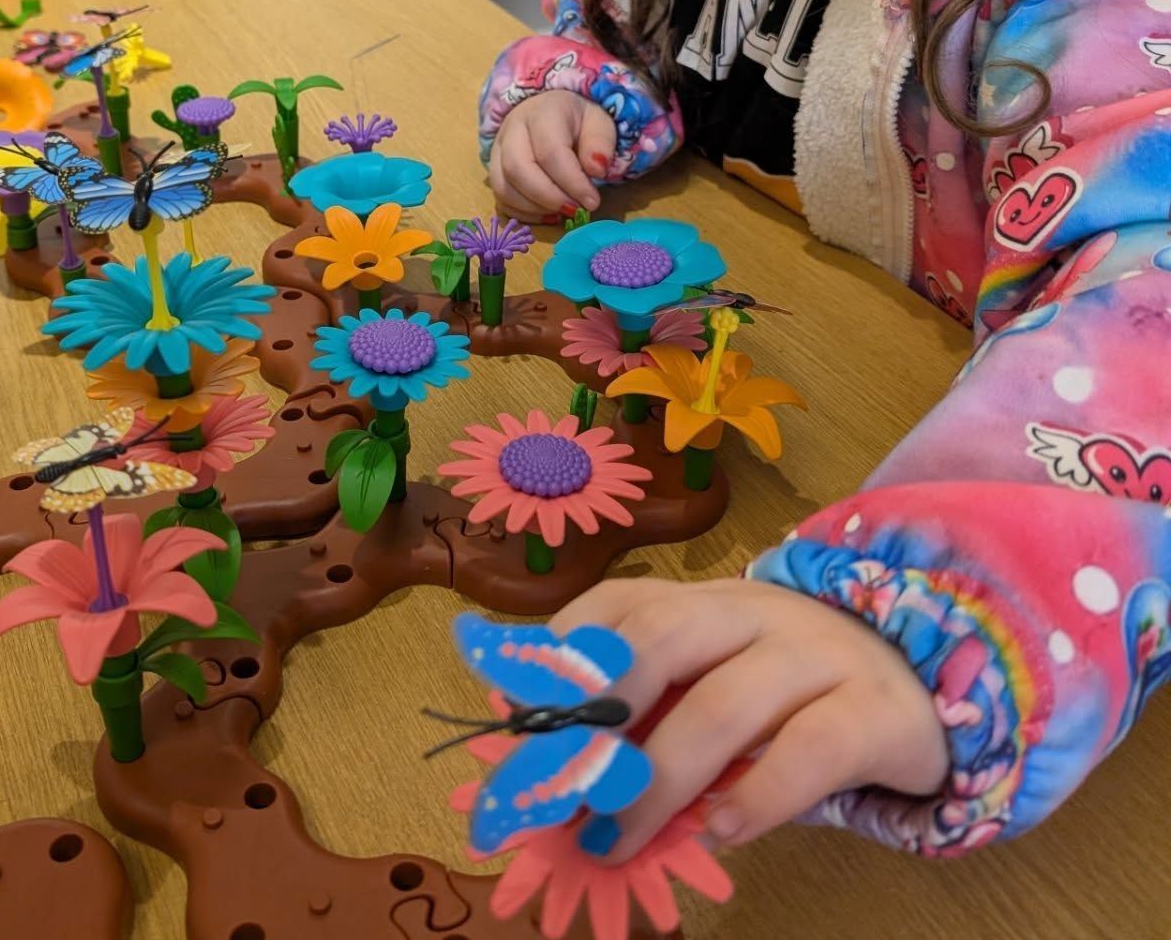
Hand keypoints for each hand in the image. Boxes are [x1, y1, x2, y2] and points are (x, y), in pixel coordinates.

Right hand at [488, 90, 615, 222]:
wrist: (548, 111)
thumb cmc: (576, 121)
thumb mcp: (599, 123)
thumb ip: (601, 143)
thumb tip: (597, 170)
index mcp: (542, 113)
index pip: (550, 152)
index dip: (571, 182)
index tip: (592, 201)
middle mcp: (512, 130)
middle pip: (517, 169)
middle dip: (548, 197)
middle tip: (574, 209)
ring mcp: (497, 151)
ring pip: (503, 187)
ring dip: (534, 208)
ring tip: (561, 211)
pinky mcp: (492, 171)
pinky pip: (500, 199)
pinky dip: (522, 214)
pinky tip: (547, 214)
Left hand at [553, 576, 949, 859]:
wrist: (920, 679)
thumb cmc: (788, 692)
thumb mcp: (711, 684)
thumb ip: (649, 716)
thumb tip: (557, 778)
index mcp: (701, 599)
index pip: (617, 601)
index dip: (560, 653)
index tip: (516, 714)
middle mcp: (751, 611)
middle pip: (660, 636)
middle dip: (596, 714)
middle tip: (556, 786)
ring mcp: (815, 654)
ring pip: (725, 702)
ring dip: (657, 779)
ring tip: (615, 837)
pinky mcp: (873, 711)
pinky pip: (811, 749)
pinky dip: (758, 795)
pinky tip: (721, 832)